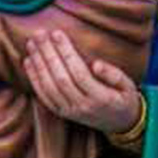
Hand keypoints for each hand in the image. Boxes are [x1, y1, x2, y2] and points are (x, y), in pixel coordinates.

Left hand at [24, 30, 141, 133]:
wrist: (120, 124)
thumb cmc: (124, 99)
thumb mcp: (128, 86)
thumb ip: (114, 75)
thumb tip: (96, 64)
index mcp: (101, 98)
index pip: (79, 73)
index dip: (66, 52)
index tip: (57, 33)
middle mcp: (83, 107)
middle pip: (60, 78)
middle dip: (48, 54)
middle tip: (39, 33)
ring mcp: (70, 112)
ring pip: (49, 87)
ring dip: (38, 64)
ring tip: (32, 44)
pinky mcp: (62, 114)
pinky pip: (44, 97)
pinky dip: (34, 79)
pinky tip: (29, 62)